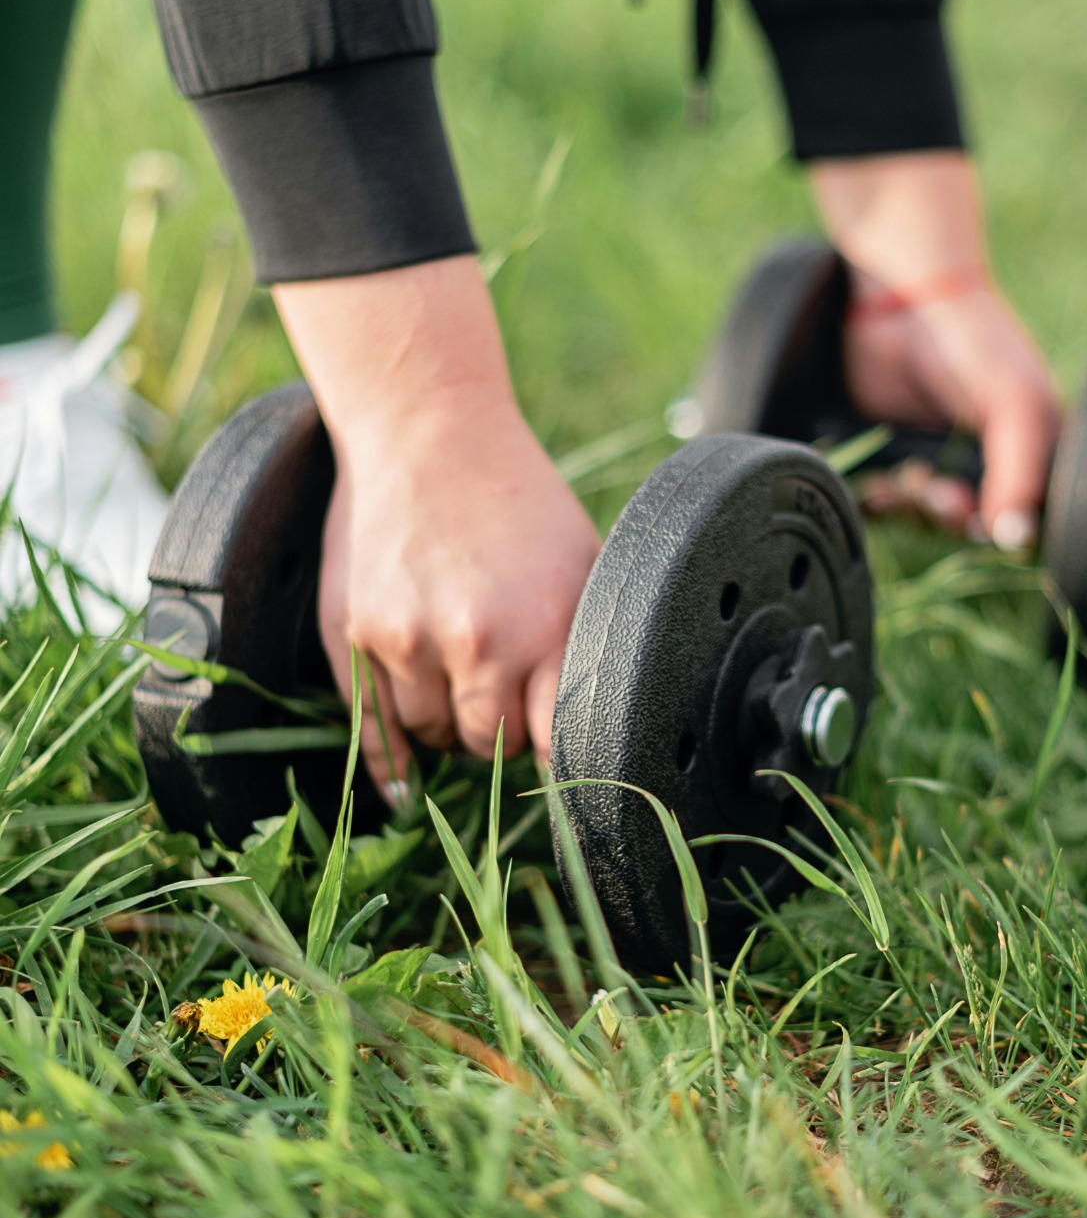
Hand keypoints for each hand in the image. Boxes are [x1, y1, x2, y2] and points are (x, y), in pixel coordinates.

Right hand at [274, 258, 600, 796]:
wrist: (426, 431)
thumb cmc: (516, 499)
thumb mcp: (580, 564)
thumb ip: (582, 645)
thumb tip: (599, 725)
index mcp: (544, 629)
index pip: (554, 741)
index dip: (560, 761)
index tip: (566, 776)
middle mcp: (478, 643)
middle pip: (489, 744)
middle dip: (499, 734)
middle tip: (504, 704)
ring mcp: (410, 641)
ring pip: (433, 735)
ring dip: (448, 728)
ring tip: (459, 689)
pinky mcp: (356, 633)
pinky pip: (373, 728)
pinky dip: (391, 762)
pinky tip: (406, 786)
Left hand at [809, 152, 1060, 546]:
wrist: (903, 300)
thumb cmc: (977, 343)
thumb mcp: (1016, 406)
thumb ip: (1022, 475)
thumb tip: (1014, 542)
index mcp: (1028, 455)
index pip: (1021, 523)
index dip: (999, 531)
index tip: (978, 517)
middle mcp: (982, 464)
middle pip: (965, 527)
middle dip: (949, 520)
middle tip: (938, 493)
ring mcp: (932, 460)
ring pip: (921, 520)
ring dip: (913, 513)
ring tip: (908, 481)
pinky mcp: (884, 455)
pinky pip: (880, 503)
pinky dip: (878, 506)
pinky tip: (879, 488)